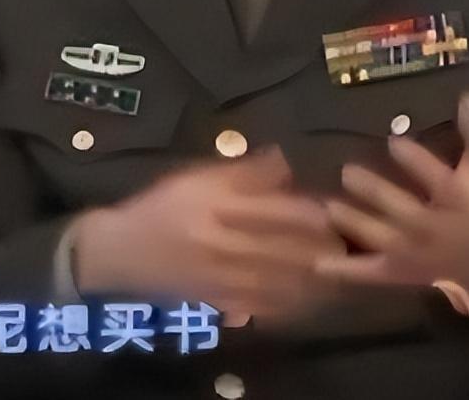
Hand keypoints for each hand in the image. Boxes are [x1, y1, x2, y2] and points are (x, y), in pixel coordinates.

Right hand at [72, 145, 346, 325]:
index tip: (332, 208)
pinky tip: (309, 294)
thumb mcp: (195, 177)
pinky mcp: (221, 302)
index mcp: (215, 207)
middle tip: (347, 239)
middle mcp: (221, 244)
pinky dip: (293, 301)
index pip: (275, 211)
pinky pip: (266, 306)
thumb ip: (242, 172)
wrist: (121, 253)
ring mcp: (222, 278)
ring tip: (337, 266)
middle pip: (285, 249)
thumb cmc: (161, 206)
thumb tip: (285, 161)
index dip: (310, 212)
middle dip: (322, 247)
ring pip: (282, 282)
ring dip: (315, 277)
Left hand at [313, 91, 468, 294]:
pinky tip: (317, 263)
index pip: (438, 180)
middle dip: (375, 193)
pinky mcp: (398, 272)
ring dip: (354, 224)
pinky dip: (345, 270)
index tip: (394, 141)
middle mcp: (433, 228)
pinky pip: (370, 273)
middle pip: (403, 211)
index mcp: (457, 200)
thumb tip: (464, 94)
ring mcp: (413, 254)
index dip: (416, 162)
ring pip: (381, 240)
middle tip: (346, 171)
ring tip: (327, 206)